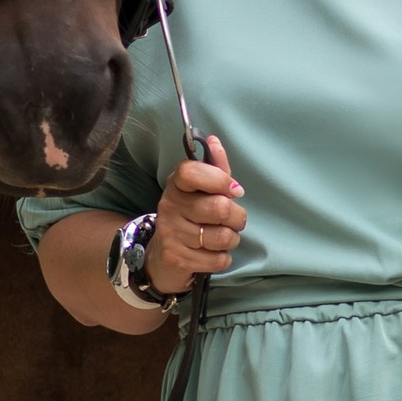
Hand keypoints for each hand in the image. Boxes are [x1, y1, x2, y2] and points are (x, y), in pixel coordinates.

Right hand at [147, 133, 245, 294]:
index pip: (192, 171)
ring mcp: (171, 233)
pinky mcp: (177, 258)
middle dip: (238, 217)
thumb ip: (214, 169)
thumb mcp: (201, 191)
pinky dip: (223, 258)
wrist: (163, 256)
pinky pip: (219, 259)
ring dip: (232, 239)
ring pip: (223, 236)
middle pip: (220, 207)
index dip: (220, 179)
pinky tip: (211, 254)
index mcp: (176, 184)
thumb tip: (215, 140)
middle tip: (234, 220)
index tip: (234, 190)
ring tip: (222, 237)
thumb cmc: (190, 217)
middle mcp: (169, 206)